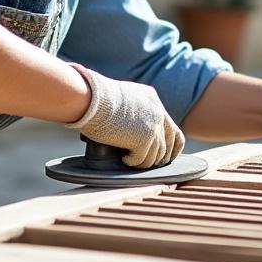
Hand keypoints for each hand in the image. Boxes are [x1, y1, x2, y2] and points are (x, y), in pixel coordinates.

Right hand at [67, 64, 184, 167]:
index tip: (165, 156)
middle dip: (161, 158)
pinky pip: (142, 160)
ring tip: (129, 160)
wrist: (90, 99)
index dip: (171, 145)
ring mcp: (152, 127)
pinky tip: (123, 159)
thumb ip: (134, 110)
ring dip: (143, 161)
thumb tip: (133, 127)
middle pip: (170, 143)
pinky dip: (133, 162)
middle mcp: (157, 113)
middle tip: (148, 164)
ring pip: (156, 155)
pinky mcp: (143, 140)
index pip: (171, 128)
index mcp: (152, 100)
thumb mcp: (122, 97)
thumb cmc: (96, 98)